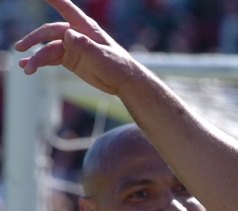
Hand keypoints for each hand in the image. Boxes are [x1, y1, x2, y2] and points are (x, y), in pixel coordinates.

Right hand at [14, 0, 135, 94]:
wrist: (123, 82)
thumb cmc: (117, 65)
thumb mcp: (102, 56)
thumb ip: (85, 45)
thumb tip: (68, 34)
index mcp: (86, 27)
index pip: (67, 9)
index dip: (54, 0)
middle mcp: (75, 34)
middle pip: (50, 32)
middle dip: (34, 38)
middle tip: (20, 47)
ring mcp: (71, 47)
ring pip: (47, 48)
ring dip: (36, 57)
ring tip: (26, 69)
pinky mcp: (69, 59)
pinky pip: (50, 58)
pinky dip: (39, 62)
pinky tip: (28, 67)